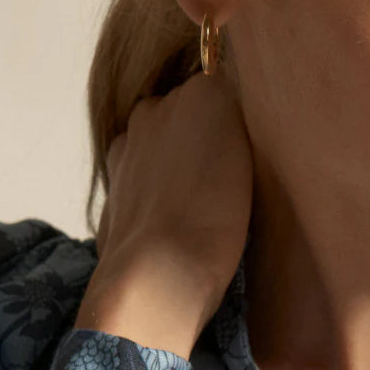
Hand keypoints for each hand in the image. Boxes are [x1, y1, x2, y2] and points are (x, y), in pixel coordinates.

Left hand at [92, 69, 254, 345]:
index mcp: (204, 91)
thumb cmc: (219, 224)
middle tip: (223, 185)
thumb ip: (242, 131)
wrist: (158, 278)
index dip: (237, 129)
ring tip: (194, 209)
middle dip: (200, 140)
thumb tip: (233, 126)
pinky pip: (139, 179)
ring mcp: (126, 144)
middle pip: (188, 113)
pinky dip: (152, 194)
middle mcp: (157, 106)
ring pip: (159, 145)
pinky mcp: (110, 183)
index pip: (228, 94)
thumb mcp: (258, 165)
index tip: (246, 161)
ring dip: (173, 166)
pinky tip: (168, 225)